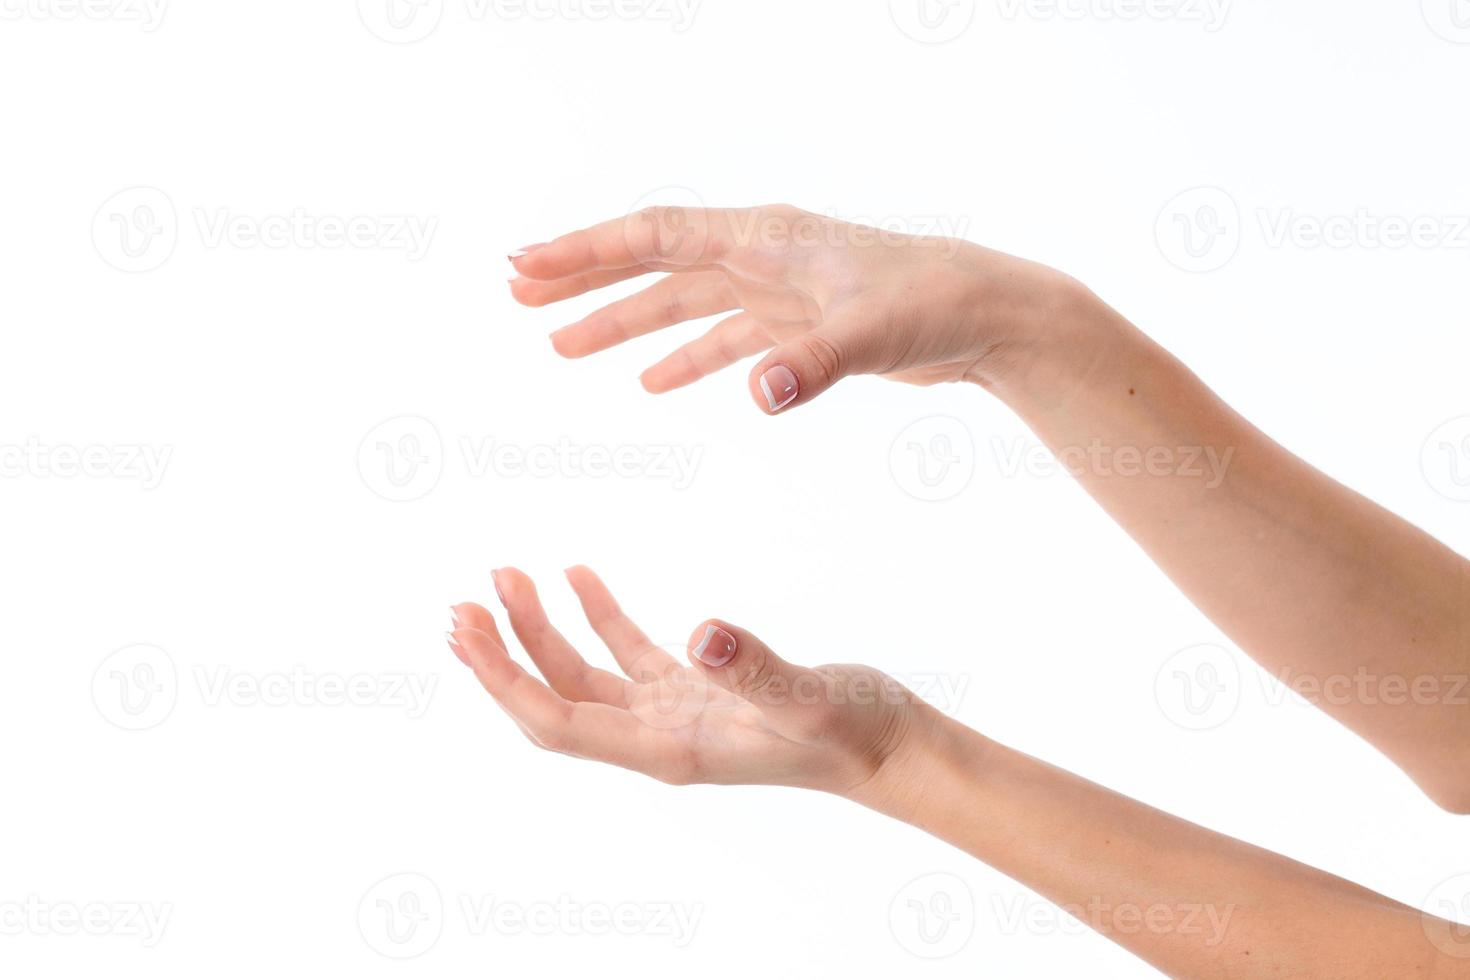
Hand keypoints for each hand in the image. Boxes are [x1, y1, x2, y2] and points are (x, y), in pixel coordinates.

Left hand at [446, 566, 937, 801]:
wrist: (888, 746)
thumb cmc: (852, 732)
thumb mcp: (807, 697)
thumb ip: (754, 669)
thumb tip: (702, 633)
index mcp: (666, 750)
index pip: (559, 722)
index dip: (505, 682)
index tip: (465, 634)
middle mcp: (655, 738)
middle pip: (554, 701)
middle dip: (502, 657)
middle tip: (462, 603)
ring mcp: (670, 715)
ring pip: (582, 675)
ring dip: (539, 630)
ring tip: (506, 575)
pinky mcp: (693, 690)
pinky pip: (626, 654)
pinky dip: (595, 617)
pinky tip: (576, 575)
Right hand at [509, 204, 1098, 412]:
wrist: (986, 316)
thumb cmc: (934, 302)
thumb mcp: (871, 331)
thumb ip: (812, 362)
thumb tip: (757, 394)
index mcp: (763, 239)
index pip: (655, 238)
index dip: (587, 251)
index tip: (527, 264)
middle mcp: (759, 256)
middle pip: (652, 263)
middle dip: (584, 279)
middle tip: (518, 293)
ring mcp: (775, 291)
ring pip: (679, 305)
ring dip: (623, 325)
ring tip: (561, 347)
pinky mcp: (796, 325)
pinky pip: (721, 339)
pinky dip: (684, 360)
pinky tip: (651, 384)